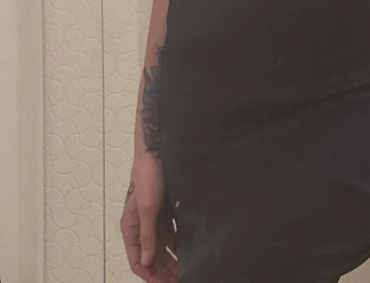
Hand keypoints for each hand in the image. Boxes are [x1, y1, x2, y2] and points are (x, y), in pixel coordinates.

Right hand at [120, 153, 177, 282]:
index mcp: (131, 228)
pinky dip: (176, 247)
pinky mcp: (164, 213)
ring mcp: (153, 221)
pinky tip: (186, 254)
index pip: (138, 260)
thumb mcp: (147, 208)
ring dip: (170, 262)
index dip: (149, 275)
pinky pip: (170, 236)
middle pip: (151, 257)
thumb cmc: (147, 177)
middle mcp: (140, 228)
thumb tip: (148, 261)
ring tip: (184, 272)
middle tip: (178, 280)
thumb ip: (147, 235)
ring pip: (161, 249)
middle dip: (162, 272)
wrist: (157, 152)